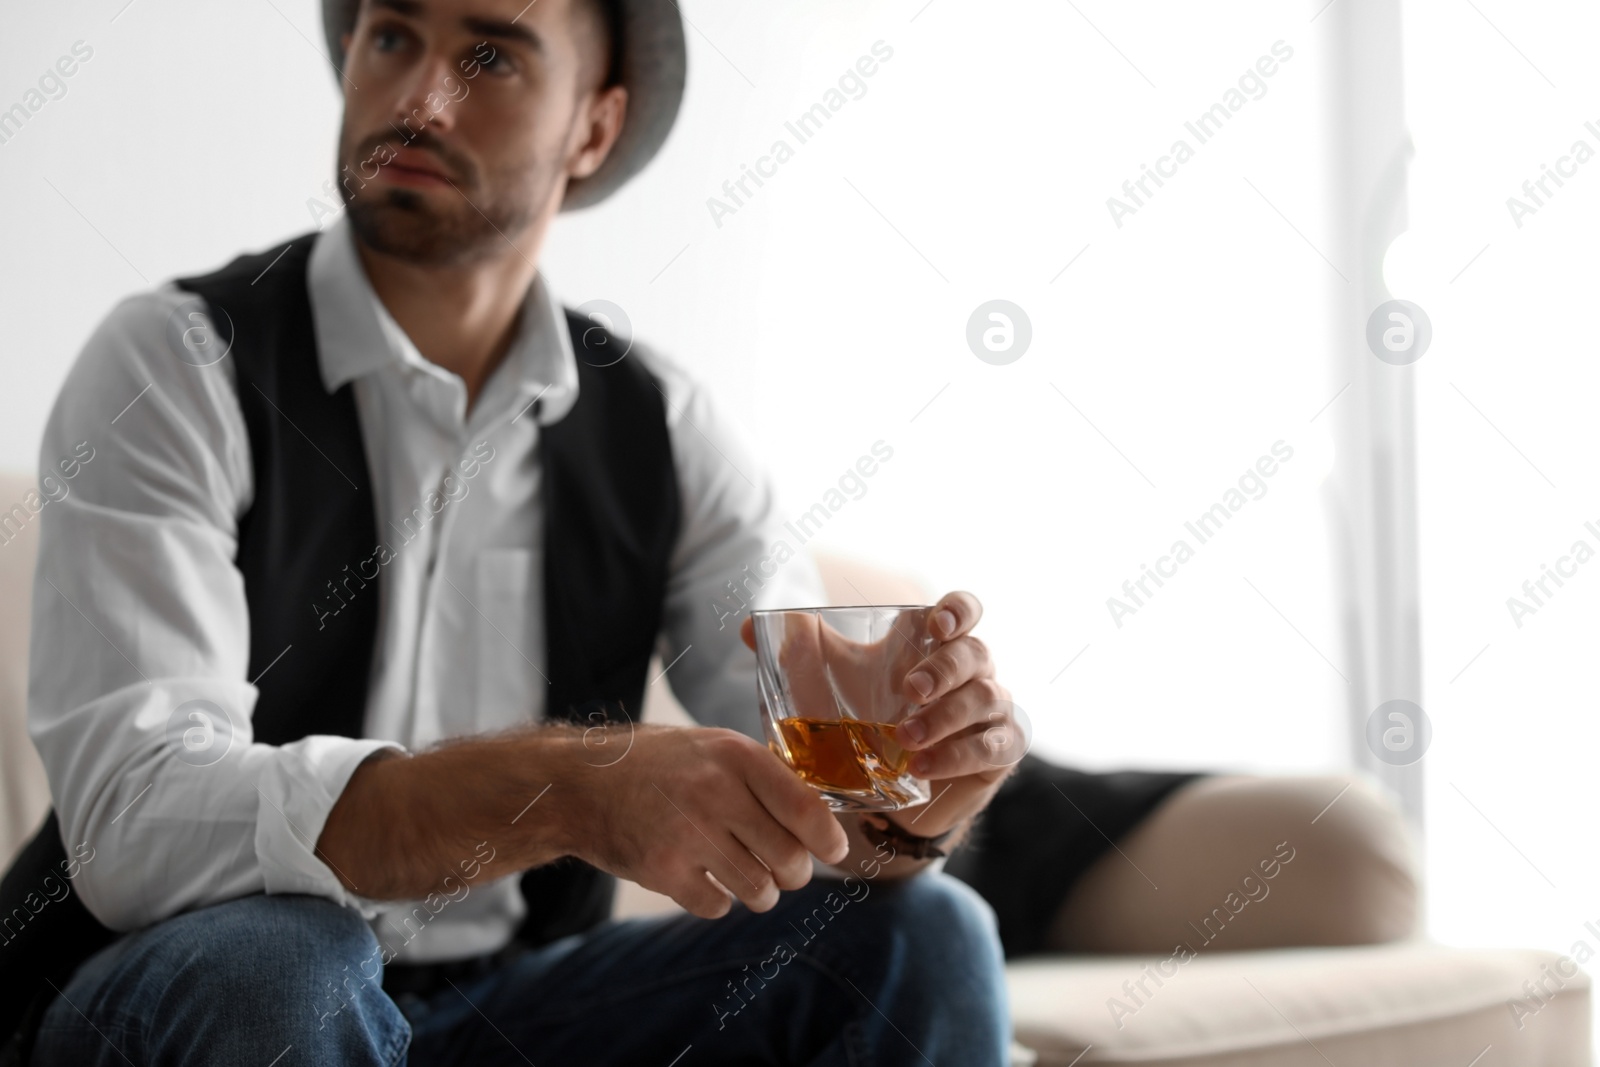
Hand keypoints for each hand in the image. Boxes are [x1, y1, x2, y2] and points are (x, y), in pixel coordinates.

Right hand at [570, 725, 849, 918]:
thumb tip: (819, 816)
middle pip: (790, 860)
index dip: (829, 840)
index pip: (805, 809)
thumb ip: (761, 775)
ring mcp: (687, 835)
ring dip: (760, 892)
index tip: (833, 850)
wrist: (580, 783)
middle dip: (794, 873)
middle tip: (784, 868)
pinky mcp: (662, 871)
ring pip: (759, 891)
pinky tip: (704, 878)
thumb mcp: (712, 747)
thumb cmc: (656, 764)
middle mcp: (715, 794)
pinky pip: (717, 906)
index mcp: (735, 757)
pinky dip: (718, 901)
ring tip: (746, 876)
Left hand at [738, 592, 1023, 839]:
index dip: (958, 610)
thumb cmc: (862, 722)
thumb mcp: (825, 686)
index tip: (935, 625)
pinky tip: (924, 765)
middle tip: (911, 689)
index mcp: (934, 644)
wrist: (884, 793)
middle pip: (977, 653)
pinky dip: (960, 754)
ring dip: (947, 716)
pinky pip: (994, 745)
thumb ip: (793, 654)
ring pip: (987, 697)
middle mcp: (970, 671)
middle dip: (945, 668)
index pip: (963, 610)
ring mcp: (990, 710)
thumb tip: (749, 628)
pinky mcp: (999, 750)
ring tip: (906, 737)